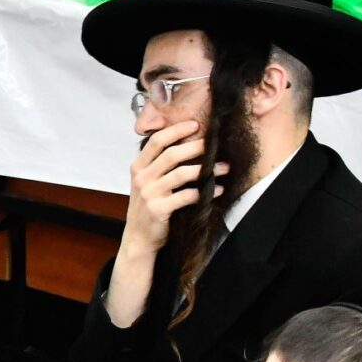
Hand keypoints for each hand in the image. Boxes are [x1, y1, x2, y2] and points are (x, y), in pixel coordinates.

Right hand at [120, 122, 226, 257]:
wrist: (139, 237)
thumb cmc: (147, 207)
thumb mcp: (146, 183)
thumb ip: (158, 165)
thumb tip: (188, 145)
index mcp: (138, 167)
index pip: (156, 141)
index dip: (176, 130)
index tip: (195, 124)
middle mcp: (142, 178)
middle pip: (171, 155)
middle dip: (196, 147)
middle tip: (214, 144)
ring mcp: (149, 194)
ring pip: (181, 174)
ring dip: (206, 169)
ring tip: (223, 167)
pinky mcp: (159, 209)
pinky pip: (187, 196)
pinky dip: (205, 192)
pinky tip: (217, 190)